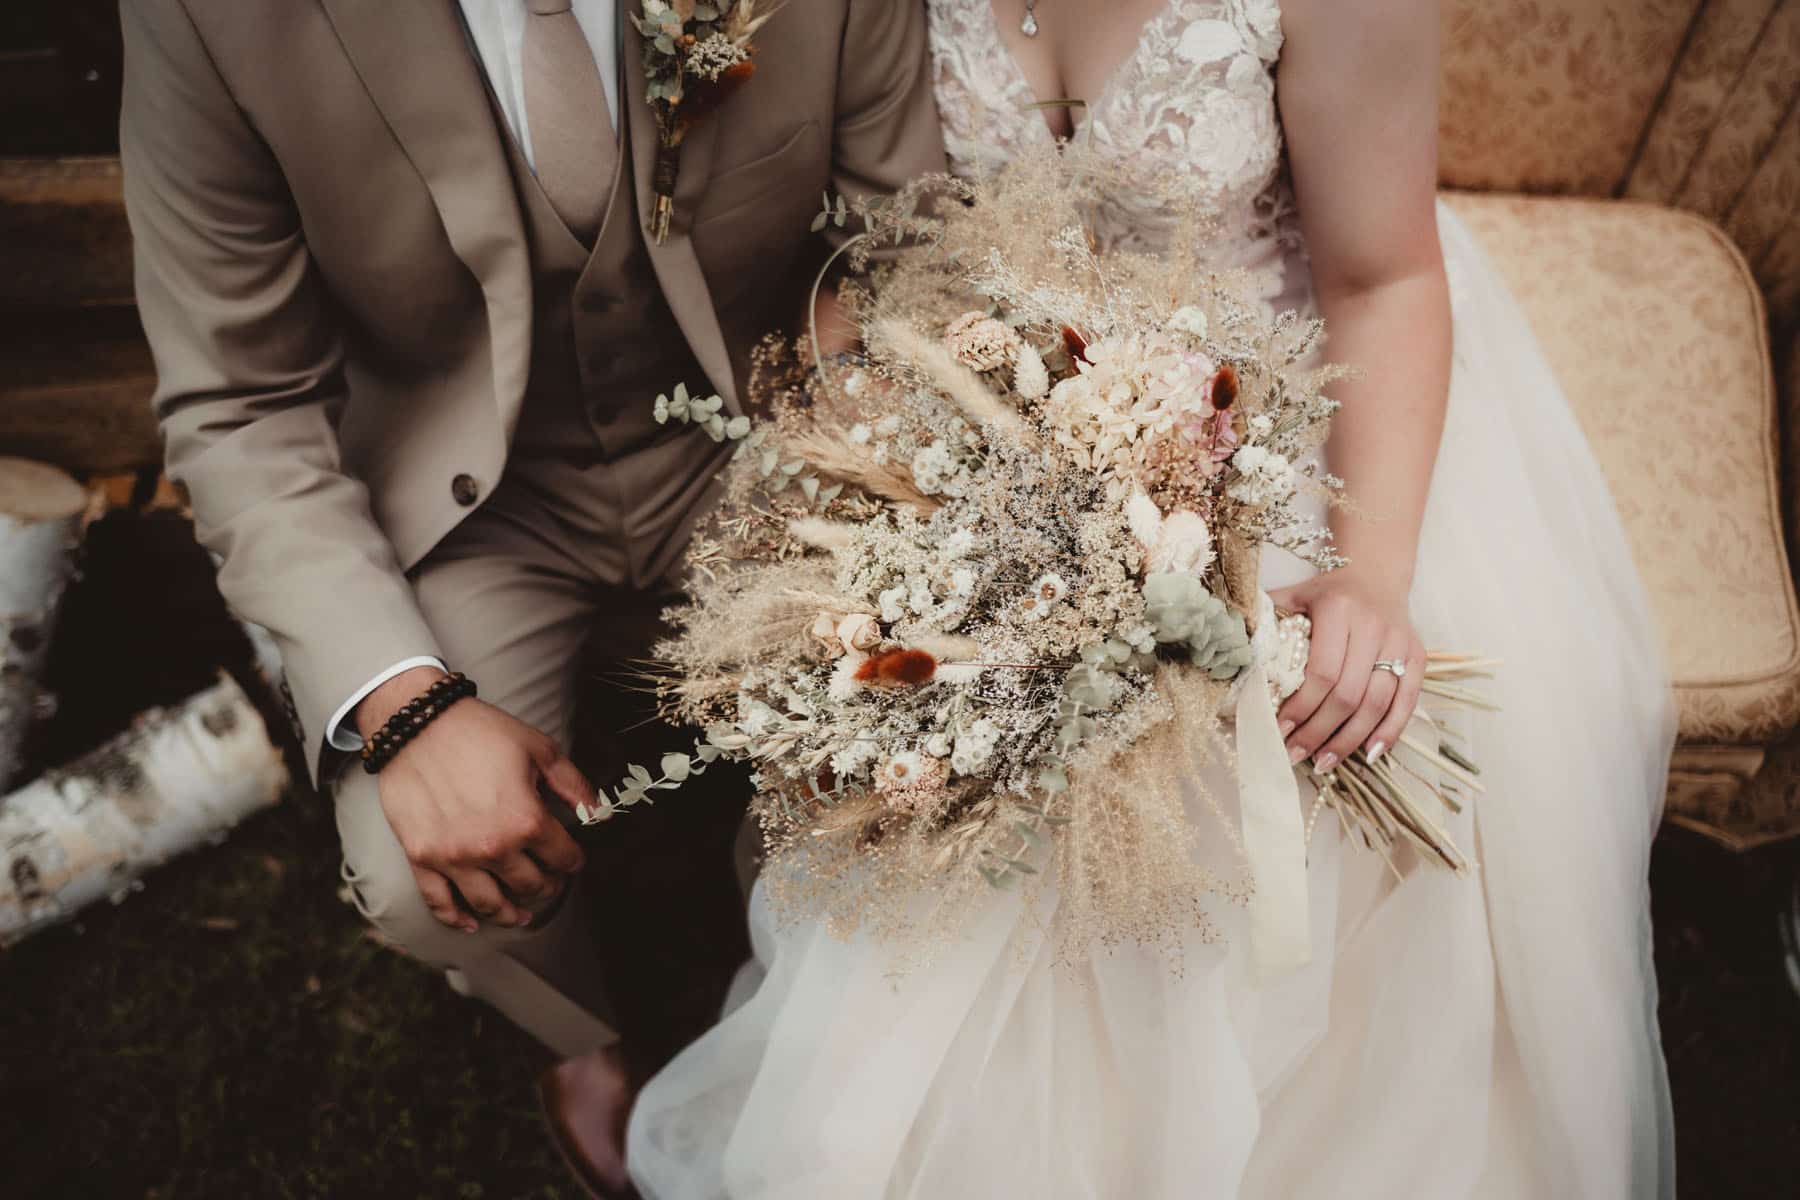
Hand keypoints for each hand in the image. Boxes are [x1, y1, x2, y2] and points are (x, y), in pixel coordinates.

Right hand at [357, 668, 591, 932]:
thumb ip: (573, 785)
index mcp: (526, 820)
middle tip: (549, 882)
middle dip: (546, 886)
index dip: (573, 860)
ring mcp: (454, 857)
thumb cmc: (481, 732)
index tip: (572, 859)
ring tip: (521, 914)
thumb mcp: (539, 749)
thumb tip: (598, 813)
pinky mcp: (422, 858)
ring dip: (510, 913)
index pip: (563, 857)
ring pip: (490, 904)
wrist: (418, 724)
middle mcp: (492, 847)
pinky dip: (457, 918)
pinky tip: (472, 923)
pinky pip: (440, 902)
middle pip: (530, 885)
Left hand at [1267, 566, 1424, 771]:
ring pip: (1377, 703)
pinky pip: (1408, 700)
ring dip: (1350, 739)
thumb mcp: (1292, 597)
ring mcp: (1399, 642)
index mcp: (1338, 609)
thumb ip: (1265, 620)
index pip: (1321, 672)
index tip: (1280, 731)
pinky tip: (1370, 752)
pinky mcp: (1418, 656)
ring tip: (1324, 761)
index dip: (1301, 707)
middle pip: (1348, 694)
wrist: (1374, 574)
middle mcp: (1373, 626)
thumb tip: (1230, 651)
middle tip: (1295, 754)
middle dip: (1319, 731)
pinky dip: (1391, 730)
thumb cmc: (1325, 594)